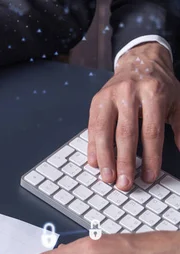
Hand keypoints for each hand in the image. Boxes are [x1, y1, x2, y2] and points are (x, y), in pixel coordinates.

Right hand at [87, 42, 179, 190]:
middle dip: (124, 162)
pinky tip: (95, 162)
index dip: (150, 157)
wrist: (139, 60)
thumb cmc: (158, 85)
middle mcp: (129, 93)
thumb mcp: (176, 102)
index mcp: (154, 93)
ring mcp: (109, 96)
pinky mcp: (96, 101)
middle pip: (126, 134)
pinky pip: (92, 127)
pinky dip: (92, 147)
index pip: (151, 132)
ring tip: (107, 177)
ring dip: (105, 158)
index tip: (149, 177)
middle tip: (124, 183)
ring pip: (104, 132)